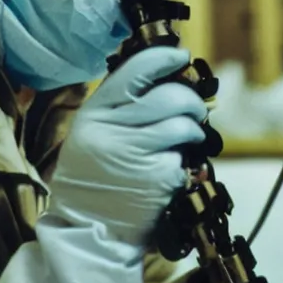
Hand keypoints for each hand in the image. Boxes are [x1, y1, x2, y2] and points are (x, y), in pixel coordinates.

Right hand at [45, 46, 207, 245]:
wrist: (86, 226)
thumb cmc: (93, 173)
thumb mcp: (93, 131)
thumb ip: (120, 105)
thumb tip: (163, 77)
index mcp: (96, 112)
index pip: (135, 70)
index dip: (164, 57)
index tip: (181, 56)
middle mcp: (114, 130)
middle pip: (169, 97)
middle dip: (191, 100)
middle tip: (194, 109)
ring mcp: (137, 155)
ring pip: (183, 125)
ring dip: (195, 129)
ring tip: (189, 137)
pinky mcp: (158, 179)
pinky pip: (186, 158)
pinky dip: (187, 161)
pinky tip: (173, 167)